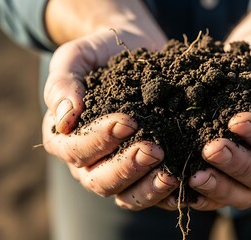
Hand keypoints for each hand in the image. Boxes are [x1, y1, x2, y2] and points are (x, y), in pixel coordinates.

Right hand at [42, 1, 179, 209]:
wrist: (134, 50)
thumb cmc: (101, 55)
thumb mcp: (76, 58)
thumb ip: (63, 83)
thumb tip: (65, 117)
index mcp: (65, 138)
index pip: (75, 150)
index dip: (99, 140)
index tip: (128, 121)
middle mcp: (88, 162)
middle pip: (100, 181)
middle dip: (127, 168)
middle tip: (154, 149)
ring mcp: (118, 171)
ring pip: (127, 195)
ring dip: (149, 187)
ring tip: (172, 172)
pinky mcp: (145, 174)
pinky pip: (154, 195)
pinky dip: (169, 193)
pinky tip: (187, 180)